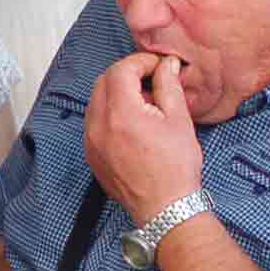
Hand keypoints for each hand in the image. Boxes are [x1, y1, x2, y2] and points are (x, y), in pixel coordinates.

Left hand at [84, 52, 203, 223]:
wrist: (164, 207)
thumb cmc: (175, 167)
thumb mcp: (178, 119)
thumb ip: (168, 85)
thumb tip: (166, 65)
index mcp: (120, 113)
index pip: (120, 70)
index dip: (141, 62)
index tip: (159, 66)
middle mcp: (98, 125)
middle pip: (103, 82)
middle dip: (127, 74)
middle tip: (152, 79)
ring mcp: (90, 142)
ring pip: (96, 101)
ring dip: (117, 93)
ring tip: (145, 103)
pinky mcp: (91, 155)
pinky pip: (94, 122)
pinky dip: (109, 113)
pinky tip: (133, 123)